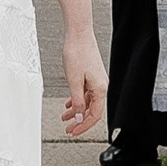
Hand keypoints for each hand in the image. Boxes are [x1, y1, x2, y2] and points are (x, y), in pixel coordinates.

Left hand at [56, 0, 106, 135]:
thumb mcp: (74, 81)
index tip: (73, 131)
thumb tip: (79, 117)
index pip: (94, 115)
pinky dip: (77, 99)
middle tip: (69, 128)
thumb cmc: (77, 52)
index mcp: (100, 88)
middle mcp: (101, 85)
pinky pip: (85, 92)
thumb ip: (77, 101)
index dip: (84, 126)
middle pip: (92, 110)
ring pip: (88, 101)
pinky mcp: (91, 74)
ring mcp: (96, 80)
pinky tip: (69, 103)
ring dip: (77, 110)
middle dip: (80, 120)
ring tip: (65, 117)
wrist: (78, 33)